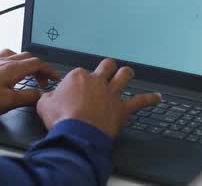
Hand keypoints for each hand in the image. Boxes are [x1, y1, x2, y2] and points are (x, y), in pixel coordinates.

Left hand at [0, 49, 58, 116]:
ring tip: (26, 73)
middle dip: (38, 68)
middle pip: (27, 57)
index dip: (48, 70)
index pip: (36, 64)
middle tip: (42, 80)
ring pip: (13, 55)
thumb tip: (40, 95)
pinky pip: (1, 59)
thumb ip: (27, 97)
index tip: (55, 78)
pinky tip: (6, 74)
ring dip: (24, 62)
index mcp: (12, 68)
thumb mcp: (8, 102)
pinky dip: (10, 64)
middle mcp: (2, 62)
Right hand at [37, 59, 161, 137]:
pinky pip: (140, 101)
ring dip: (126, 73)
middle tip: (106, 70)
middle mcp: (97, 81)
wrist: (77, 135)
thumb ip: (47, 98)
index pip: (80, 73)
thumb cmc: (62, 120)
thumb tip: (46, 97)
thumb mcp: (45, 105)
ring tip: (127, 73)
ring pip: (124, 75)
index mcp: (78, 77)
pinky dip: (150, 99)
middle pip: (106, 66)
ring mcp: (111, 94)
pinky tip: (157, 97)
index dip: (78, 81)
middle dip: (107, 67)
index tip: (75, 90)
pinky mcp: (122, 109)